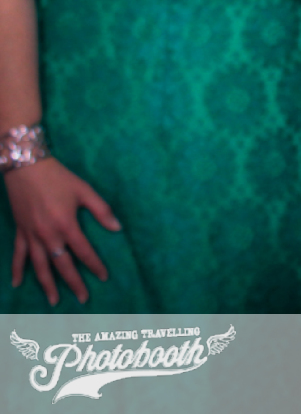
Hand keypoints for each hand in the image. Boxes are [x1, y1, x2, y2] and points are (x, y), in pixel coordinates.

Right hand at [4, 158, 118, 305]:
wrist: (27, 168)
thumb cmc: (59, 178)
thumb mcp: (84, 190)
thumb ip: (101, 210)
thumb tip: (117, 228)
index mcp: (67, 226)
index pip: (84, 252)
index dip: (95, 266)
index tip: (104, 277)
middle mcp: (48, 235)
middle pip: (62, 265)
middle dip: (74, 283)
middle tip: (83, 298)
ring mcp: (31, 236)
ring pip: (39, 266)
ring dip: (47, 284)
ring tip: (54, 301)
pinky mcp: (20, 232)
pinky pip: (18, 255)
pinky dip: (16, 270)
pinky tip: (16, 284)